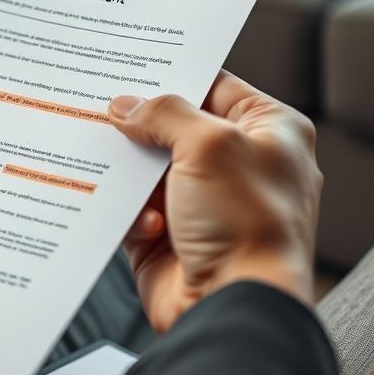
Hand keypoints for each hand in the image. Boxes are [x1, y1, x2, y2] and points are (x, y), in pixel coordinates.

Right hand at [109, 71, 322, 332]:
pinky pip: (134, 209)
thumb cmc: (247, 225)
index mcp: (270, 132)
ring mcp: (204, 203)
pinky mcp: (171, 236)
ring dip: (131, 172)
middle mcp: (239, 165)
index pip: (214, 87)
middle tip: (104, 111)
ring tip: (112, 166)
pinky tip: (147, 225)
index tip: (128, 69)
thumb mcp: (208, 145)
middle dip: (141, 126)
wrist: (234, 305)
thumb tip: (125, 106)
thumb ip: (164, 114)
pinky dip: (131, 213)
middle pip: (174, 128)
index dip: (173, 77)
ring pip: (148, 169)